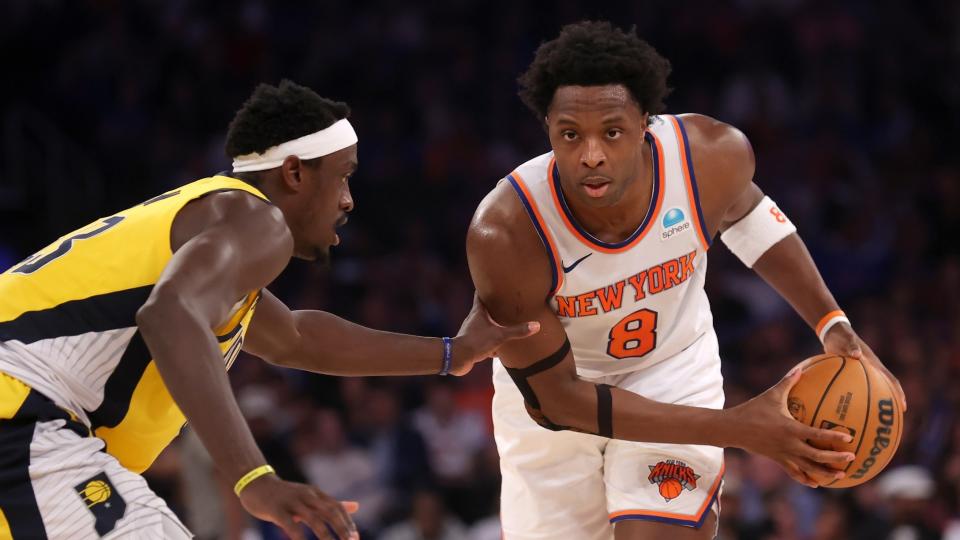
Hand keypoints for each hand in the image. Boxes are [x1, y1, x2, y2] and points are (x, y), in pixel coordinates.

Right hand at [239, 474, 358, 539]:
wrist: (256, 484)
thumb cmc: (286, 495)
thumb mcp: (311, 497)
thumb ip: (331, 504)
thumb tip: (357, 506)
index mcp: (315, 494)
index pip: (337, 507)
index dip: (347, 522)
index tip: (355, 537)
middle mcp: (307, 495)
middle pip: (329, 511)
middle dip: (342, 528)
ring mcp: (292, 501)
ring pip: (313, 518)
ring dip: (325, 535)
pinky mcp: (276, 509)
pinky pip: (290, 525)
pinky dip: (299, 537)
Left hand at [450, 293, 540, 375]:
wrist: (458, 358)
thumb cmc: (476, 341)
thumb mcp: (500, 336)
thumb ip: (517, 331)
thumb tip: (536, 325)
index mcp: (478, 312)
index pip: (480, 295)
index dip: (484, 289)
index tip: (491, 283)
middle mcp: (473, 319)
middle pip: (483, 310)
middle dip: (493, 309)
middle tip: (503, 305)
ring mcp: (471, 331)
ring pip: (483, 326)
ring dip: (492, 326)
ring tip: (503, 326)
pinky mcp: (471, 343)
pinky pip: (483, 341)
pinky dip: (490, 343)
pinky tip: (497, 350)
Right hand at [727, 369, 855, 487]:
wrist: (734, 428)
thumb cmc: (753, 409)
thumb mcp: (771, 395)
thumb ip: (788, 383)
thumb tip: (800, 369)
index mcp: (790, 428)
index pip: (816, 435)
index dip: (833, 437)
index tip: (849, 438)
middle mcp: (789, 444)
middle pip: (816, 456)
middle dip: (835, 458)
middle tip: (851, 458)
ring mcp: (783, 454)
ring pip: (807, 468)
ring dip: (825, 473)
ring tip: (840, 476)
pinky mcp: (777, 459)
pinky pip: (794, 472)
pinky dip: (805, 478)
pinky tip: (815, 483)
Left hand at [822, 323, 906, 411]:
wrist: (832, 332)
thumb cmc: (841, 337)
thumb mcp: (847, 340)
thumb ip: (851, 347)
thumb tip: (857, 355)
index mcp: (874, 363)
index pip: (891, 380)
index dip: (898, 393)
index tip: (903, 407)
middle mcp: (871, 369)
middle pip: (884, 388)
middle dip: (889, 402)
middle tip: (890, 418)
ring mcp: (861, 371)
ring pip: (870, 389)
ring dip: (872, 401)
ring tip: (870, 417)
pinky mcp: (851, 372)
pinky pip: (854, 386)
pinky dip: (854, 395)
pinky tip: (846, 406)